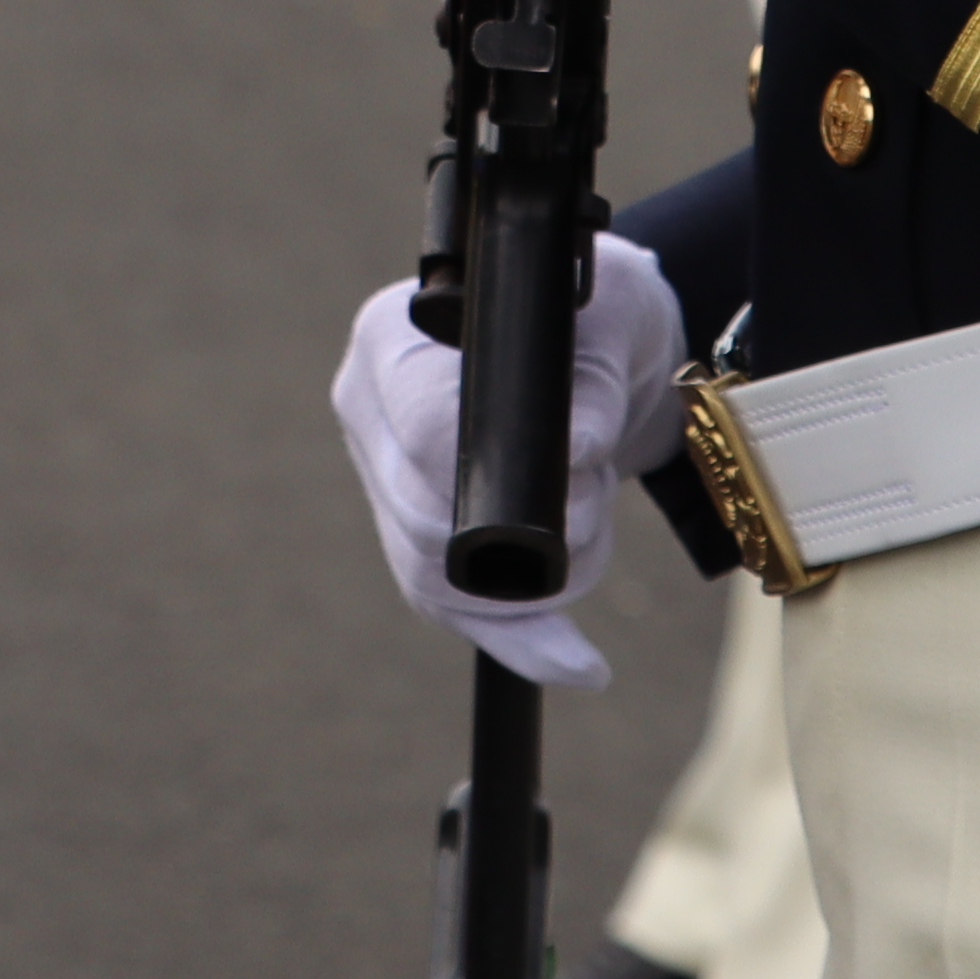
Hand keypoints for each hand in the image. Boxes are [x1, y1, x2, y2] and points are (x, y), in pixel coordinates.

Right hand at [325, 239, 693, 691]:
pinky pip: (450, 609)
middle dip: (531, 535)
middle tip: (599, 498)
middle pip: (420, 520)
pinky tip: (578, 659)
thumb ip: (592, 383)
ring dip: (538, 583)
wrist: (604, 351)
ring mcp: (381, 476)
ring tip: (599, 526)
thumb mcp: (612, 327)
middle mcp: (367, 408)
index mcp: (391, 339)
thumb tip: (578, 450)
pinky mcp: (411, 532)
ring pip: (433, 577)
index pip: (422, 430)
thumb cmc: (600, 318)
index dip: (500, 474)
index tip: (582, 471)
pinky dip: (520, 638)